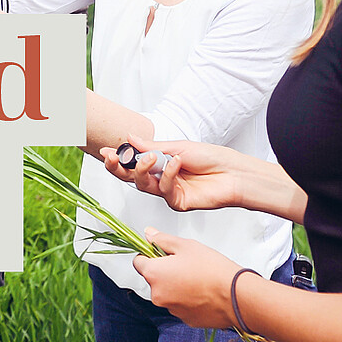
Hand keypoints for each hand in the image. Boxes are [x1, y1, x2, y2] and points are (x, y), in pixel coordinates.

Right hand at [99, 135, 243, 211]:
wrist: (234, 173)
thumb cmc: (211, 158)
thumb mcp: (177, 147)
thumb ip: (151, 146)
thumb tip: (130, 138)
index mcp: (160, 164)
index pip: (132, 163)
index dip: (117, 159)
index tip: (107, 151)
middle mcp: (161, 179)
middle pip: (131, 178)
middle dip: (119, 168)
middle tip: (113, 158)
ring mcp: (168, 192)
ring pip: (143, 185)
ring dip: (143, 169)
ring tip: (152, 157)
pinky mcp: (177, 203)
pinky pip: (164, 191)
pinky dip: (168, 175)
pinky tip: (177, 163)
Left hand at [133, 229, 237, 329]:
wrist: (238, 297)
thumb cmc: (213, 270)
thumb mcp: (185, 245)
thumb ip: (162, 239)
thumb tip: (148, 234)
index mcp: (154, 274)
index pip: (138, 262)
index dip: (149, 254)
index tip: (161, 252)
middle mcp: (158, 295)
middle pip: (154, 278)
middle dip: (165, 270)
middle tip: (185, 263)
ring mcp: (172, 310)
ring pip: (168, 292)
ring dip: (176, 285)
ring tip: (198, 278)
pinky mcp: (186, 320)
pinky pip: (181, 305)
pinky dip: (187, 298)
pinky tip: (203, 292)